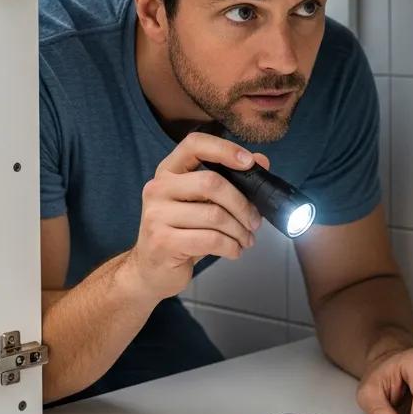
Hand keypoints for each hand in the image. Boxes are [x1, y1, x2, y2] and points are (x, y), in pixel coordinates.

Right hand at [124, 132, 270, 301]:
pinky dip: (231, 246)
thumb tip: (261, 160)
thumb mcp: (204, 202)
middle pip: (211, 183)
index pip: (194, 144)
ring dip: (239, 230)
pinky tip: (234, 250)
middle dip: (242, 204)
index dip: (225, 149)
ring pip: (214, 215)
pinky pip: (210, 239)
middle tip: (255, 221)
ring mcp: (156, 214)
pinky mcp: (162, 242)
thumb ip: (230, 180)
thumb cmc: (182, 232)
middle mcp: (157, 188)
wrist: (151, 270)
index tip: (249, 162)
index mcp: (168, 171)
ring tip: (246, 239)